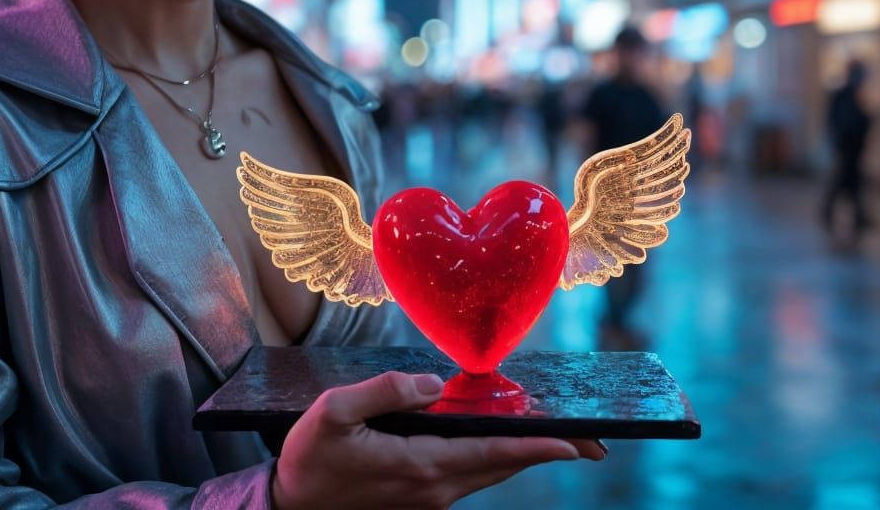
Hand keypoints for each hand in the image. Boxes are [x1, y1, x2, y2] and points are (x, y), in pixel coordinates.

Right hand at [272, 371, 605, 509]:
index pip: (495, 454)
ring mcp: (429, 499)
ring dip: (521, 456)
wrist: (290, 508)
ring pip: (488, 474)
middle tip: (589, 440)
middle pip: (503, 467)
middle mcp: (435, 489)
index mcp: (421, 465)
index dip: (540, 446)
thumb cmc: (309, 458)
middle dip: (547, 451)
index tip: (579, 441)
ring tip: (557, 438)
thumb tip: (433, 382)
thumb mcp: (334, 412)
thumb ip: (386, 390)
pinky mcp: (420, 501)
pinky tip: (500, 444)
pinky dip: (493, 460)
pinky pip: (468, 477)